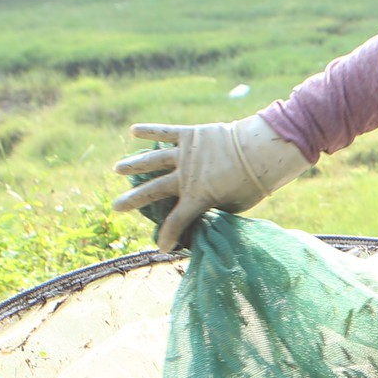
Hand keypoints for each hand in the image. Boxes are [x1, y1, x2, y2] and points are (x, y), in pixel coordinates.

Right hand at [111, 114, 310, 251]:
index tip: (162, 246)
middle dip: (133, 200)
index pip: (175, 221)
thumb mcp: (235, 206)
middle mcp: (185, 176)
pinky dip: (149, 131)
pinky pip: (165, 132)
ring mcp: (185, 154)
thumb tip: (207, 213)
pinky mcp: (191, 135)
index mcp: (197, 197)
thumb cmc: (253, 184)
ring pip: (153, 161)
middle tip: (116, 206)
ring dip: (134, 165)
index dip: (168, 236)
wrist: (262, 152)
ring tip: (118, 169)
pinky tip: (133, 131)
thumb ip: (217, 209)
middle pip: (153, 191)